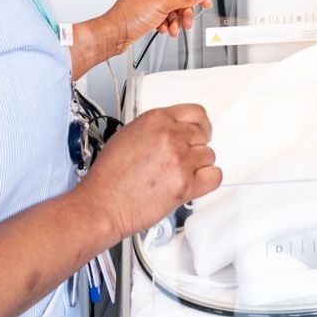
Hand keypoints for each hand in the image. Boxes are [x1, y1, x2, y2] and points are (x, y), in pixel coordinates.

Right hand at [83, 103, 220, 238]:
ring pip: (209, 156)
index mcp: (156, 119)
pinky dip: (208, 180)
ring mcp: (179, 160)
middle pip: (203, 135)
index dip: (201, 124)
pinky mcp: (185, 185)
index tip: (201, 131)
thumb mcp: (128, 134)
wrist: (102, 203)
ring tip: (180, 174)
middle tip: (185, 158)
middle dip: (196, 147)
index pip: (196, 112)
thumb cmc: (108, 176)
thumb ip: (155, 129)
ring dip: (199, 166)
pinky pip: (215, 177)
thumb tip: (173, 130)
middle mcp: (170, 136)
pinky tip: (195, 183)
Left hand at [101, 0, 209, 55]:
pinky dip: (166, 24)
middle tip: (187, 22)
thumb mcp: (163, 3)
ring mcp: (149, 2)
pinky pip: (164, 17)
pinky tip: (163, 29)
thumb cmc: (130, 15)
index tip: (205, 2)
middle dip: (184, 11)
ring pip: (172, 9)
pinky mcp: (146, 15)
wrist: (114, 33)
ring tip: (173, 29)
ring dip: (176, 21)